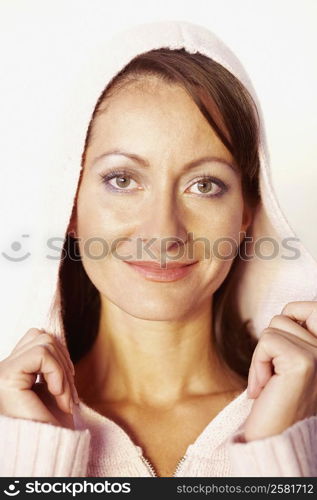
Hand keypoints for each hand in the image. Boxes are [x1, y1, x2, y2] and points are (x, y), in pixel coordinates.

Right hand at [0, 328, 78, 428]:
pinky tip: (57, 394)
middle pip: (42, 336)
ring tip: (64, 397)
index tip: (69, 390)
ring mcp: (3, 371)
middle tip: (70, 396)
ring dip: (63, 370)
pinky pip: (41, 354)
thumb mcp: (53, 389)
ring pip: (44, 341)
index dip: (61, 358)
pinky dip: (57, 372)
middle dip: (65, 363)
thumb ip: (50, 365)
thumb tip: (57, 339)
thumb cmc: (51, 427)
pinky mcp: (7, 376)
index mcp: (14, 371)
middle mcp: (4, 368)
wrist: (44, 453)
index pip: (37, 338)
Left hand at [244, 301, 316, 441]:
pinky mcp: (303, 363)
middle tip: (274, 375)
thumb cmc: (278, 401)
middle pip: (285, 316)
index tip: (280, 351)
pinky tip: (265, 388)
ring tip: (271, 383)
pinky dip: (258, 364)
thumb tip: (288, 311)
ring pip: (274, 327)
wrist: (274, 440)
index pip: (313, 307)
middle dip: (270, 344)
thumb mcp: (293, 363)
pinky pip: (267, 341)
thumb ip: (296, 337)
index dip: (291, 315)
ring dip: (262, 356)